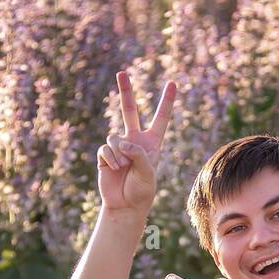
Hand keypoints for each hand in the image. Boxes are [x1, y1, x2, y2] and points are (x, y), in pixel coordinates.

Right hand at [97, 71, 176, 214]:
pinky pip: (105, 148)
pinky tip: (114, 168)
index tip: (172, 83)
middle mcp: (135, 140)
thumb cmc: (142, 192)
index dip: (166, 101)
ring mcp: (119, 146)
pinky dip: (110, 158)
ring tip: (123, 168)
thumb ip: (139, 155)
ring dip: (119, 153)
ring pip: (114, 136)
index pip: (161, 118)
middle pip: (130, 110)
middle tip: (122, 72)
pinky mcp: (105, 154)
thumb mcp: (148, 174)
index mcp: (152, 144)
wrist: (124, 206)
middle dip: (126, 91)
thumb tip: (123, 142)